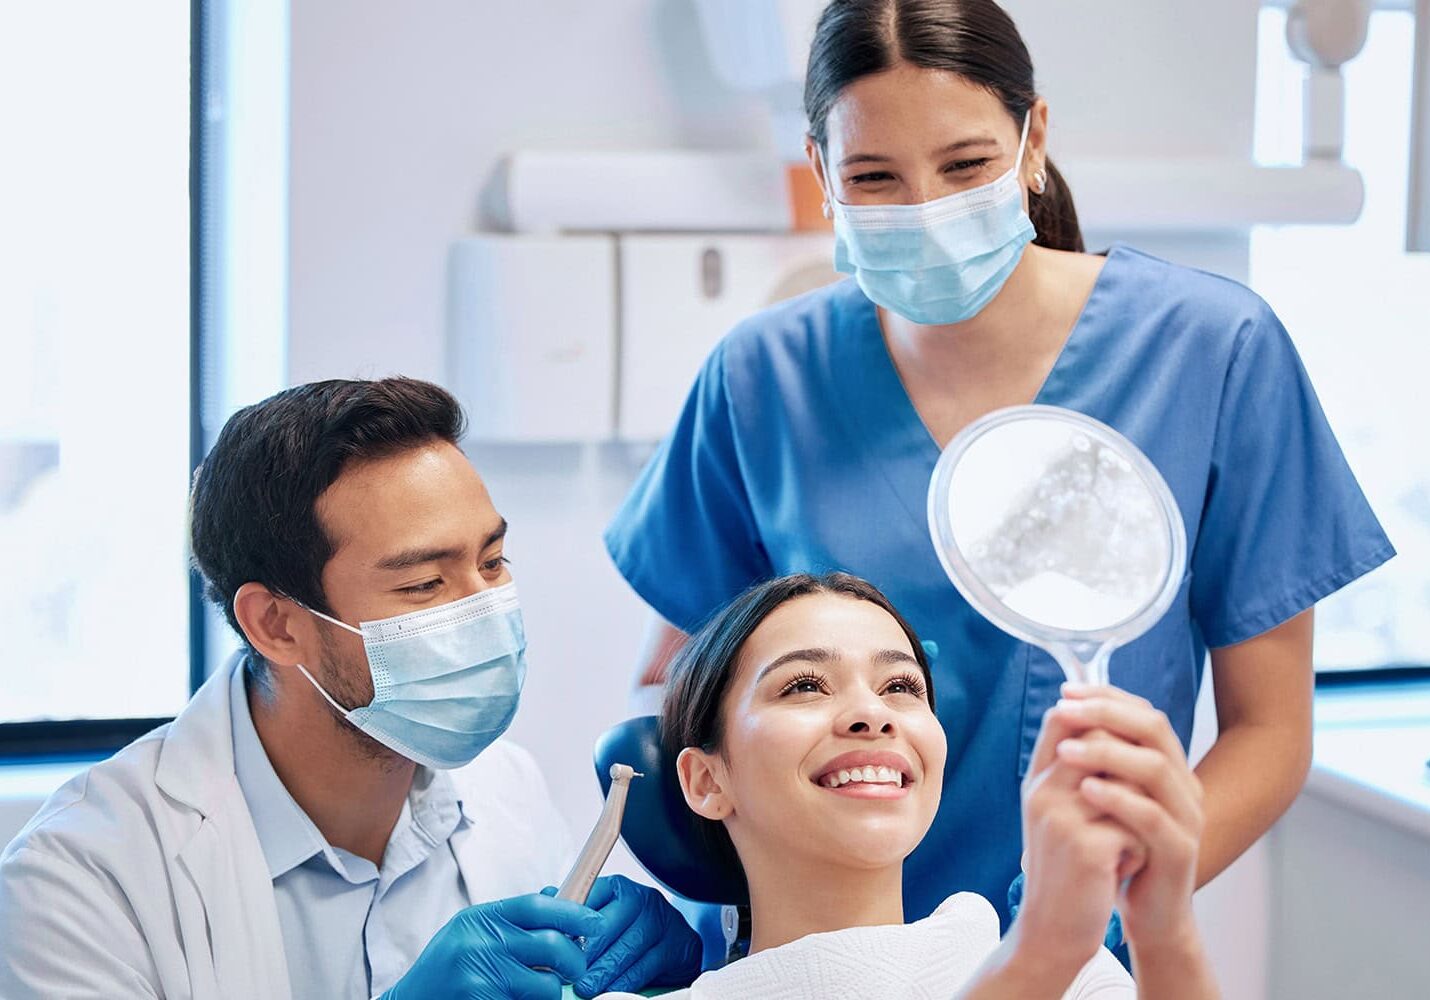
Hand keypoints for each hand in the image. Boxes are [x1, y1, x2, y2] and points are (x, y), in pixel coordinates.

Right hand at [381, 893, 601, 999]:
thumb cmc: (444, 971)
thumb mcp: (471, 933)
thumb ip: (510, 922)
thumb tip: (560, 904)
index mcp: (481, 918)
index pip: (538, 906)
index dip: (574, 913)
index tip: (595, 922)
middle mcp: (481, 943)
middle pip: (553, 945)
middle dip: (574, 960)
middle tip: (574, 969)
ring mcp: (481, 977)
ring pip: (546, 985)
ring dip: (550, 992)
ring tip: (534, 991)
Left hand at [565, 875, 702, 997]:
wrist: (676, 943)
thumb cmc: (632, 929)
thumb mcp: (605, 913)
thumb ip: (576, 907)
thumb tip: (546, 894)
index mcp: (617, 888)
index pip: (589, 899)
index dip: (570, 924)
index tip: (554, 945)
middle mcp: (641, 898)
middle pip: (607, 926)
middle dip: (585, 954)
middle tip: (568, 973)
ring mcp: (661, 921)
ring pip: (626, 949)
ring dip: (603, 972)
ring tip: (585, 988)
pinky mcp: (675, 945)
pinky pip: (646, 966)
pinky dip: (625, 982)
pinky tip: (611, 991)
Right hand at [1015, 708, 1142, 976]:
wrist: (1052, 930)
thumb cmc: (1067, 870)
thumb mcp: (1061, 815)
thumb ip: (1076, 774)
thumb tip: (1109, 724)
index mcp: (1036, 781)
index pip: (1061, 717)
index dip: (1099, 714)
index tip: (1128, 737)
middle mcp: (1042, 792)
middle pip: (1097, 739)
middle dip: (1130, 765)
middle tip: (1138, 800)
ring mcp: (1061, 818)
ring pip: (1125, 779)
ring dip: (1139, 808)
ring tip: (1128, 840)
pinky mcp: (1086, 848)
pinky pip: (1135, 823)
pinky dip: (1140, 846)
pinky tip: (1125, 867)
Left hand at [1051, 685, 1204, 949]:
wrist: (1151, 913)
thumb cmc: (1125, 850)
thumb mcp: (1109, 799)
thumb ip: (1099, 760)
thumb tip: (1063, 710)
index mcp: (1170, 766)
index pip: (1144, 713)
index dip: (1107, 696)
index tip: (1067, 691)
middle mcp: (1185, 784)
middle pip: (1154, 729)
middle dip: (1105, 714)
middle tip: (1064, 711)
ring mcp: (1188, 817)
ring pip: (1155, 767)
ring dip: (1107, 752)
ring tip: (1065, 751)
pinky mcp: (1181, 850)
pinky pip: (1152, 816)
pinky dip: (1118, 798)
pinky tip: (1085, 790)